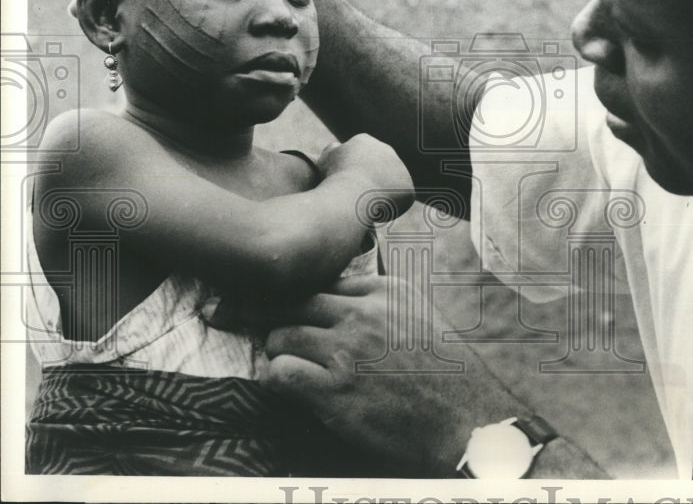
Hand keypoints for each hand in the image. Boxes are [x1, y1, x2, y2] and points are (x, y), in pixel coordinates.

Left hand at [201, 277, 609, 477]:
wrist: (466, 421)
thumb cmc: (446, 373)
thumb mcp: (419, 318)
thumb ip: (380, 301)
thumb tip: (341, 292)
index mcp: (384, 291)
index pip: (319, 279)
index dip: (288, 289)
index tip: (260, 290)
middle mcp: (362, 312)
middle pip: (290, 299)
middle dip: (251, 306)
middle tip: (218, 309)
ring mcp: (347, 349)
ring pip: (281, 335)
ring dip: (276, 351)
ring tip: (285, 364)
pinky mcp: (334, 389)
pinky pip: (280, 373)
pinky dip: (278, 380)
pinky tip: (290, 387)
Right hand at [317, 134, 414, 216]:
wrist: (351, 195)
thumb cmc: (334, 180)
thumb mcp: (325, 160)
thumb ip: (332, 151)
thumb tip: (338, 147)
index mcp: (364, 141)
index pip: (360, 157)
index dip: (352, 173)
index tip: (345, 185)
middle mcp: (386, 150)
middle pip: (377, 169)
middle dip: (369, 181)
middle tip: (356, 197)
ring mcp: (400, 168)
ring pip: (390, 185)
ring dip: (381, 194)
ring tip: (365, 205)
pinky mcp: (408, 187)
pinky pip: (399, 201)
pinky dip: (389, 208)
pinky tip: (377, 212)